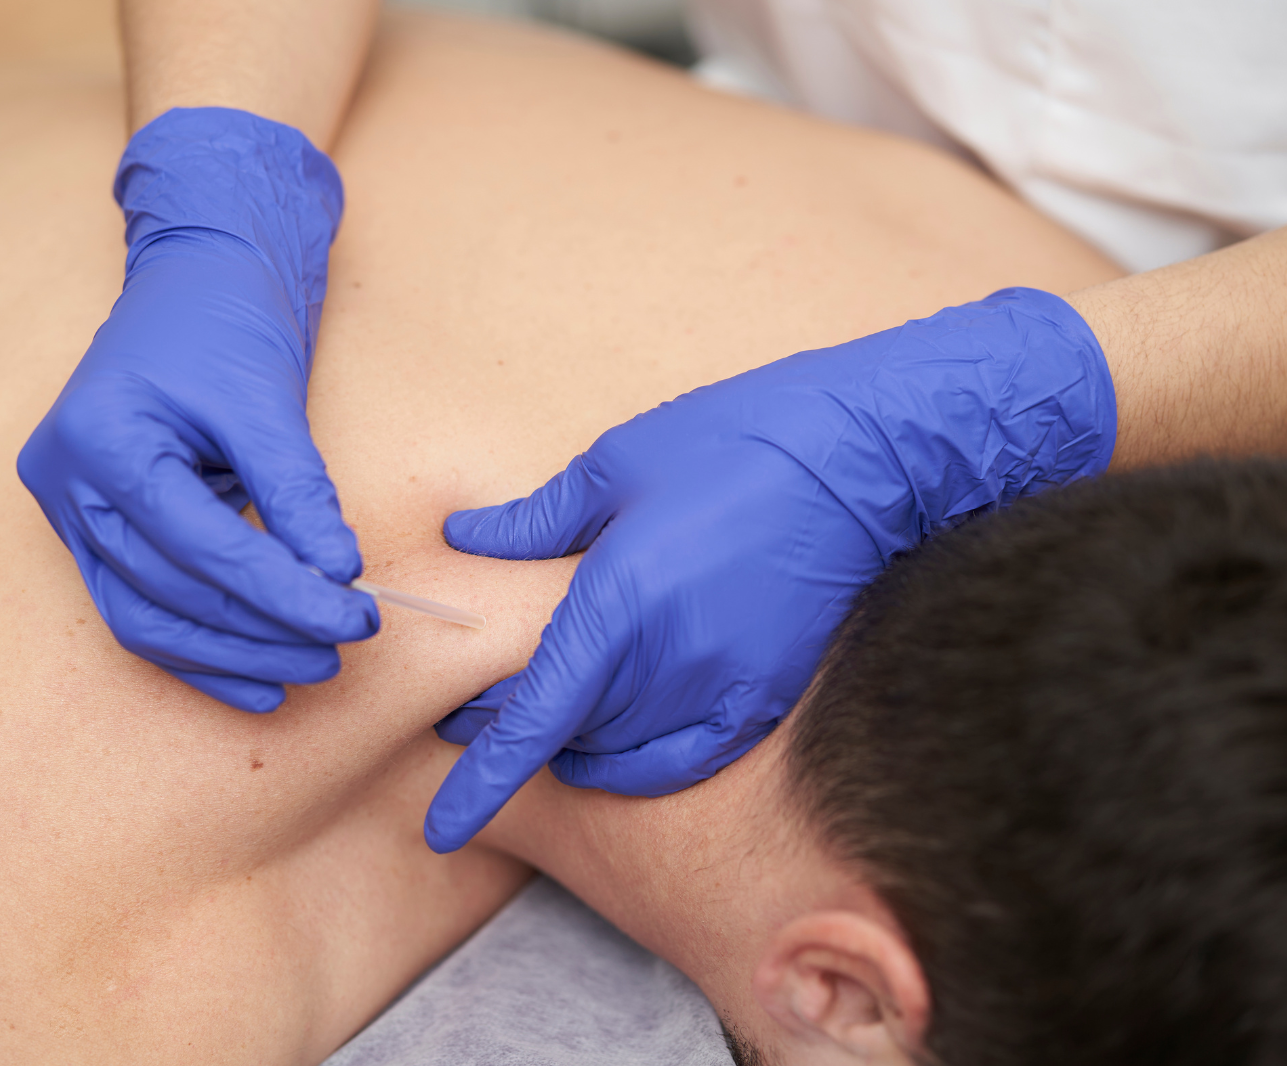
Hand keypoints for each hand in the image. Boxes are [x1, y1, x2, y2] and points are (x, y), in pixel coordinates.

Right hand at [19, 108, 377, 711]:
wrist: (193, 276)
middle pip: (169, 590)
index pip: (199, 544)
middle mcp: (65, 482)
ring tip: (311, 667)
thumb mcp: (268, 397)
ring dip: (232, 653)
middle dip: (261, 629)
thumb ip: (297, 491)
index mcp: (100, 438)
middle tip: (342, 647)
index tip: (355, 614)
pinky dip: (201, 649)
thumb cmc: (225, 319)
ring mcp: (68, 511)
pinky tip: (260, 680)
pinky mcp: (94, 529)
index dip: (282, 591)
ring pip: (147, 616)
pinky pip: (141, 608)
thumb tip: (338, 576)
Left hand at [426, 288, 1117, 850]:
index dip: (484, 776)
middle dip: (514, 722)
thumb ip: (535, 522)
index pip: (536, 716)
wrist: (861, 457)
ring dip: (575, 738)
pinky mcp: (764, 696)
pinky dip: (640, 763)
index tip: (441, 828)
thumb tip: (465, 540)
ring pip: (622, 749)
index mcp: (620, 601)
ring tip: (549, 707)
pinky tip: (613, 745)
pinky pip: (685, 759)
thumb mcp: (615, 466)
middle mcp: (670, 660)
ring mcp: (723, 686)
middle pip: (571, 732)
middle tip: (475, 701)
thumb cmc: (733, 444)